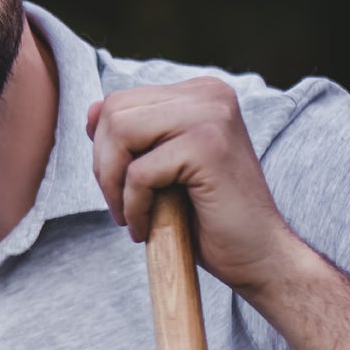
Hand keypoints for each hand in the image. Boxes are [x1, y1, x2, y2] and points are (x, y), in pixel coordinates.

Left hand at [86, 77, 299, 297]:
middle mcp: (209, 94)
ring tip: (131, 216)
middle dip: (103, 166)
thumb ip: (131, 137)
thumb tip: (91, 110)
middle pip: (114, 112)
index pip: (119, 102)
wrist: (257, 255)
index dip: (105, 149)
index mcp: (199, 93)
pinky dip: (133, 207)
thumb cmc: (207, 218)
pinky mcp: (208, 147)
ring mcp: (212, 115)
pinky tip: (146, 229)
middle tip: (121, 205)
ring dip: (112, 185)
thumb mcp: (160, 167)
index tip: (120, 186)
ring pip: (120, 134)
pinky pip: (138, 173)